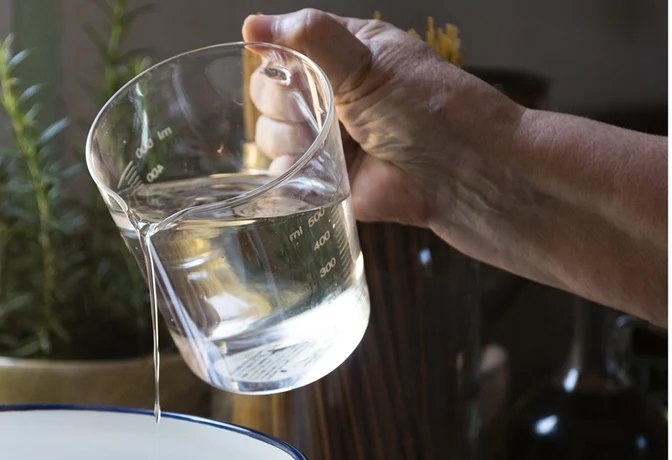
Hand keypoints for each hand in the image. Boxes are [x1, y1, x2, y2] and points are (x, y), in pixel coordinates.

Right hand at [243, 10, 523, 235]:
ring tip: (336, 146)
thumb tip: (252, 25)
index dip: (278, 60)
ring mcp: (324, 139)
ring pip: (269, 135)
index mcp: (341, 55)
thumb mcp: (367, 61)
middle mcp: (329, 95)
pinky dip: (293, 176)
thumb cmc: (429, 108)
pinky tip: (320, 171)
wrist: (460, 174)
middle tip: (327, 113)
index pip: (283, 48)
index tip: (296, 73)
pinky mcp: (323, 180)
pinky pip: (282, 176)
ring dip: (293, 141)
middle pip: (268, 93)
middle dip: (286, 105)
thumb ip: (309, 37)